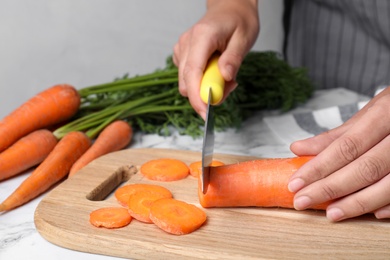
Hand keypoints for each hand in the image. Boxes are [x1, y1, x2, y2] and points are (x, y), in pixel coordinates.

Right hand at [173, 0, 258, 118]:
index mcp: (202, 37)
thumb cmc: (238, 21)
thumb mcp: (244, 39)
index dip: (196, 97)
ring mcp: (182, 49)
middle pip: (186, 82)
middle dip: (206, 94)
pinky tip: (216, 70)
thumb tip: (224, 77)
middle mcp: (186, 43)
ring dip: (207, 87)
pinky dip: (203, 81)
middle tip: (230, 86)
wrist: (230, 9)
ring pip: (187, 82)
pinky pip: (189, 77)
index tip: (205, 113)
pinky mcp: (182, 55)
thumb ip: (233, 59)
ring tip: (226, 74)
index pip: (192, 72)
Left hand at [289, 86, 389, 220]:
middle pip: (364, 169)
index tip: (295, 183)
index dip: (319, 167)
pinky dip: (389, 205)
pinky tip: (371, 213)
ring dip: (357, 203)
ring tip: (331, 213)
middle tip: (302, 201)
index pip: (346, 147)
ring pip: (388, 185)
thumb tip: (298, 148)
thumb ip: (335, 135)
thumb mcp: (368, 114)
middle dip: (330, 188)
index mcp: (385, 114)